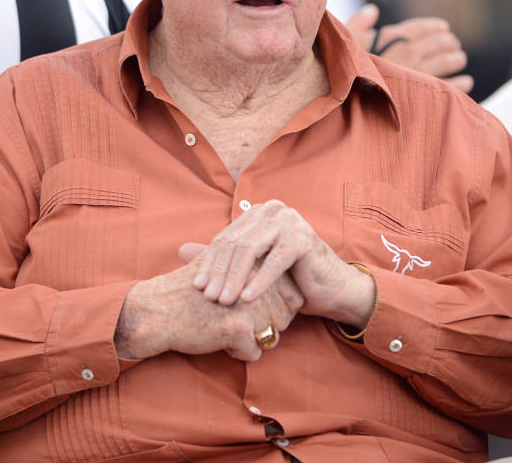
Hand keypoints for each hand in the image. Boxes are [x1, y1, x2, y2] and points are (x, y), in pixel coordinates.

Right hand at [114, 257, 303, 362]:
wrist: (159, 310)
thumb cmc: (194, 292)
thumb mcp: (229, 271)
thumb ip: (262, 277)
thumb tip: (297, 296)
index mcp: (258, 265)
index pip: (294, 297)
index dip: (275, 309)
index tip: (249, 307)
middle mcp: (258, 281)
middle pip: (286, 319)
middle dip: (266, 326)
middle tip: (235, 318)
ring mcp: (249, 305)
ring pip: (273, 337)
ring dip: (252, 340)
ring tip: (226, 328)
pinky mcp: (238, 328)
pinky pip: (255, 353)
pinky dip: (238, 353)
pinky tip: (218, 339)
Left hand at [181, 200, 374, 327]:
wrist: (331, 288)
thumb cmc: (290, 278)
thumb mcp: (252, 268)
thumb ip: (221, 258)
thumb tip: (180, 251)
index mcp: (258, 213)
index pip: (226, 238)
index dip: (209, 263)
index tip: (196, 286)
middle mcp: (272, 211)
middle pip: (235, 243)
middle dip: (219, 273)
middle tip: (207, 297)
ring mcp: (289, 221)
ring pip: (250, 251)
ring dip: (234, 278)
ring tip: (223, 301)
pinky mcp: (302, 238)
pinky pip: (274, 262)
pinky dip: (259, 281)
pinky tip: (247, 299)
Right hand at [345, 4, 472, 92]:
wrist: (341, 93)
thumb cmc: (340, 66)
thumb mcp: (345, 38)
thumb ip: (358, 22)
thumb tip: (371, 10)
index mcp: (391, 37)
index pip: (418, 28)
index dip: (433, 27)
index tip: (444, 27)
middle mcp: (406, 52)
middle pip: (436, 43)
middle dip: (447, 42)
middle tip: (453, 43)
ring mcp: (415, 73)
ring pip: (444, 62)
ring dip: (455, 58)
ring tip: (460, 58)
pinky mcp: (421, 94)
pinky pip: (448, 87)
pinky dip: (460, 84)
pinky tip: (467, 81)